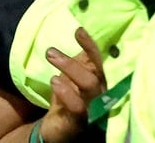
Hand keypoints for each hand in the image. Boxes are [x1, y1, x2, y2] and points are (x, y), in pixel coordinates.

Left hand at [40, 27, 105, 141]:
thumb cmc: (69, 96)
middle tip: (50, 51)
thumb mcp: (74, 74)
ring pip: (90, 85)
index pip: (102, 60)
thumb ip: (81, 58)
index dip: (92, 45)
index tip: (78, 30)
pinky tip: (55, 81)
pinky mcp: (83, 122)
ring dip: (70, 68)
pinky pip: (80, 108)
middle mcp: (104, 92)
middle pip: (99, 72)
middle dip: (77, 56)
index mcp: (101, 79)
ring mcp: (96, 108)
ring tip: (50, 57)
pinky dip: (67, 93)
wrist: (59, 126)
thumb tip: (81, 29)